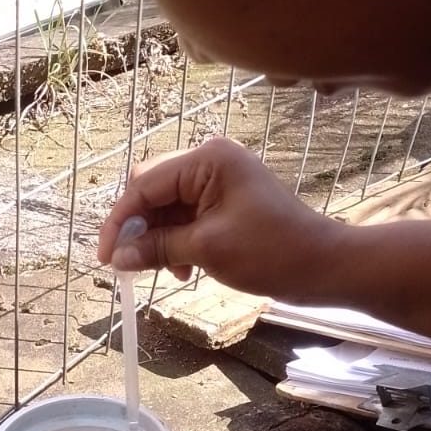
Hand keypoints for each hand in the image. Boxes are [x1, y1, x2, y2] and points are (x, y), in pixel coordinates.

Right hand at [97, 139, 343, 300]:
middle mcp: (211, 161)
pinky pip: (186, 216)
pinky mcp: (226, 201)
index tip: (106, 256)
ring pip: (167, 207)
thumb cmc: (272, 252)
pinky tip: (183, 268)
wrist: (324, 266)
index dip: (121, 220)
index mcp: (208, 159)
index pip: (145, 184)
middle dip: (140, 229)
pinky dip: (178, 241)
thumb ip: (158, 248)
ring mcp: (219, 180)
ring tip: (167, 271)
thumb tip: (117, 257)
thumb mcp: (207, 250)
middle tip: (130, 264)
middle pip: (152, 191)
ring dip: (160, 239)